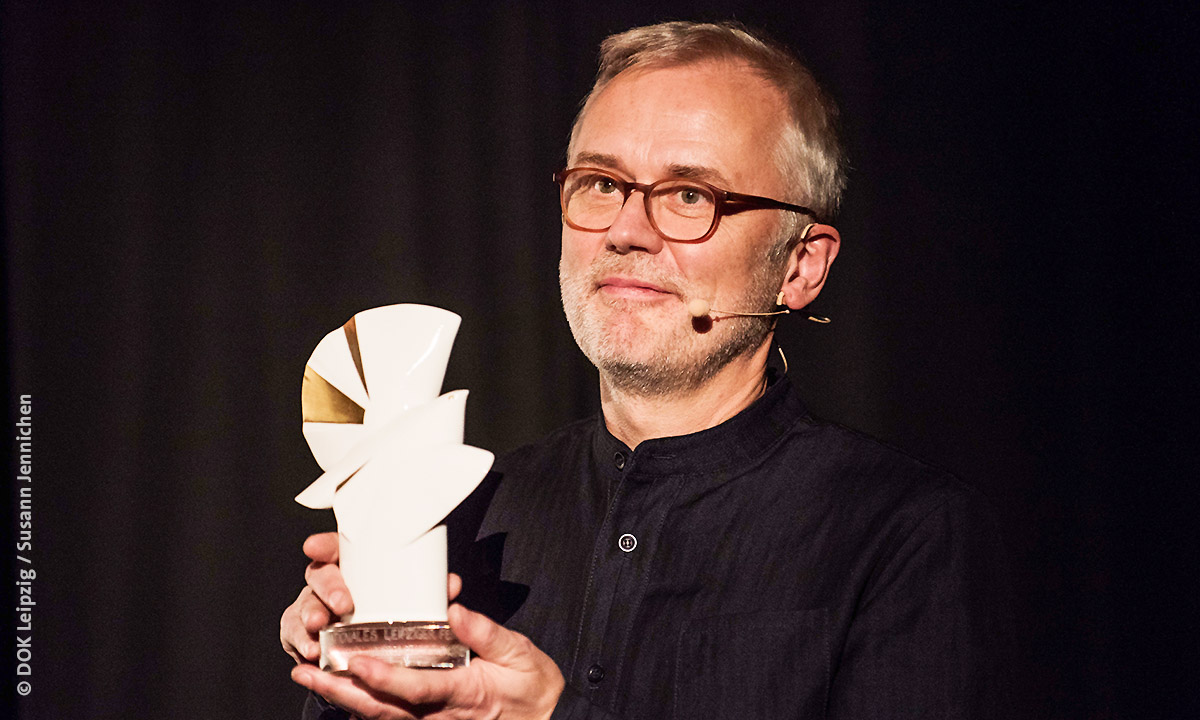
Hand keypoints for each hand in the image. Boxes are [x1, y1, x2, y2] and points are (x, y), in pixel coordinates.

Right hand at [281, 532, 464, 664]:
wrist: (371, 648)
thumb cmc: (389, 611)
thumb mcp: (410, 597)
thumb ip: (429, 590)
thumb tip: (451, 584)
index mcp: (352, 566)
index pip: (335, 547)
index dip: (324, 544)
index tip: (314, 546)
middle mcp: (328, 584)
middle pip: (319, 576)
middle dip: (328, 587)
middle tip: (344, 604)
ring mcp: (312, 608)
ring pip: (304, 606)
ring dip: (310, 616)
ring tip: (320, 627)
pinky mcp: (301, 635)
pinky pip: (294, 636)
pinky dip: (301, 644)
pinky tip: (311, 652)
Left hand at [291, 602, 563, 719]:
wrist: (547, 719)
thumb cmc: (533, 687)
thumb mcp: (520, 653)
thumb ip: (487, 633)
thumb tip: (455, 610)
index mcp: (462, 693)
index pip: (414, 689)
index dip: (383, 677)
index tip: (356, 662)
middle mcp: (439, 715)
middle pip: (380, 708)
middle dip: (339, 690)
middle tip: (305, 668)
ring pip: (377, 715)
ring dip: (341, 697)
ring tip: (310, 673)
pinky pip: (388, 717)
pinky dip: (359, 704)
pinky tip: (339, 688)